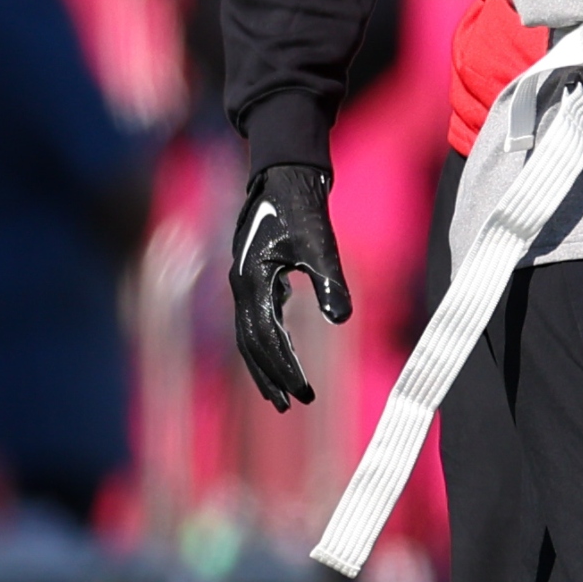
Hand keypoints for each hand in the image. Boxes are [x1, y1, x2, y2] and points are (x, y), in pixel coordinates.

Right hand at [230, 163, 346, 412]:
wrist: (283, 176)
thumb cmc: (301, 208)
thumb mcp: (321, 243)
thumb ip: (330, 281)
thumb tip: (341, 320)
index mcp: (252, 281)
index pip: (264, 337)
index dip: (283, 367)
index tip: (303, 393)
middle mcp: (240, 286)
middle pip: (249, 344)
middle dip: (269, 376)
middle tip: (289, 405)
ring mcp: (243, 282)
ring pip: (248, 334)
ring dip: (264, 364)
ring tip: (282, 392)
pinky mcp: (252, 276)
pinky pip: (255, 319)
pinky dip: (266, 341)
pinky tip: (284, 352)